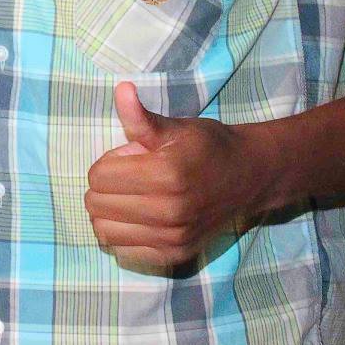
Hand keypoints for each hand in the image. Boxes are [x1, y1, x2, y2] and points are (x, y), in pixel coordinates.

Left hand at [81, 82, 275, 271]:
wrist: (248, 177)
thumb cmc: (207, 147)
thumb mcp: (175, 127)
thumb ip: (141, 117)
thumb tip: (121, 89)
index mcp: (166, 174)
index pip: (99, 177)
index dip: (106, 163)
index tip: (128, 158)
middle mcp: (169, 211)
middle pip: (96, 205)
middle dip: (104, 187)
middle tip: (130, 177)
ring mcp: (173, 238)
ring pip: (104, 231)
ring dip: (108, 213)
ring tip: (131, 197)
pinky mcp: (175, 255)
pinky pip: (123, 251)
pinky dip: (122, 234)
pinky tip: (137, 218)